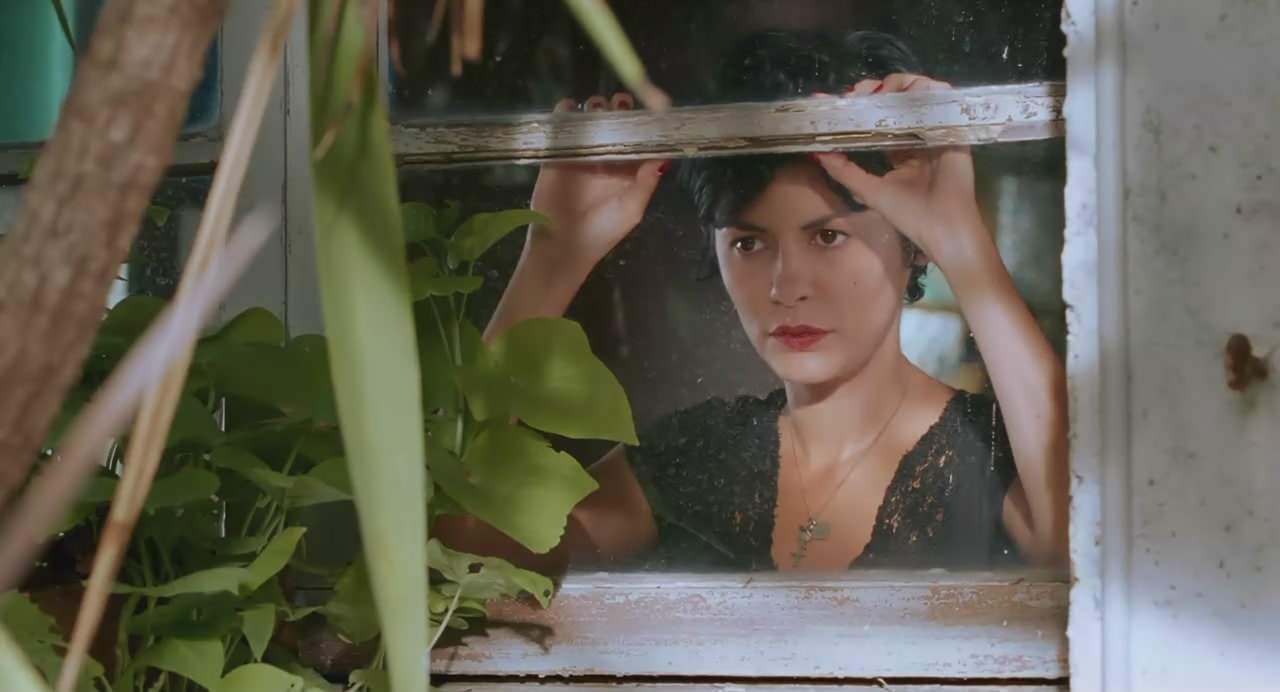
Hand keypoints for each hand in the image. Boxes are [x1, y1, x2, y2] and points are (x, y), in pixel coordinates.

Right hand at [529, 92, 666, 265]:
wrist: (562, 246)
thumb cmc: (602, 232)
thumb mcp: (631, 209)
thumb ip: (646, 182)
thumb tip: (664, 156)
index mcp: (628, 169)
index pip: (638, 136)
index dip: (643, 121)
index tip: (647, 109)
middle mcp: (607, 156)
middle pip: (615, 120)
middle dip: (619, 108)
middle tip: (619, 106)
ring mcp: (582, 151)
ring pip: (590, 117)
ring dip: (594, 107)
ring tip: (596, 109)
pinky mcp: (558, 152)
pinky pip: (562, 124)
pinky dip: (565, 112)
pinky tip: (571, 111)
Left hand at [812, 74, 988, 265]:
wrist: (943, 227)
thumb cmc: (908, 213)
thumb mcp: (868, 190)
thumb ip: (843, 170)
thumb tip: (815, 151)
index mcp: (898, 149)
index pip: (876, 120)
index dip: (858, 107)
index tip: (835, 100)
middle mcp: (916, 135)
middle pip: (895, 100)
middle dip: (875, 89)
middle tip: (857, 93)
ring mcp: (934, 129)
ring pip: (916, 93)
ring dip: (898, 83)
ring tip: (879, 91)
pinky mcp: (952, 126)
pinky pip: (941, 98)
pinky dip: (925, 87)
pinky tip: (909, 89)